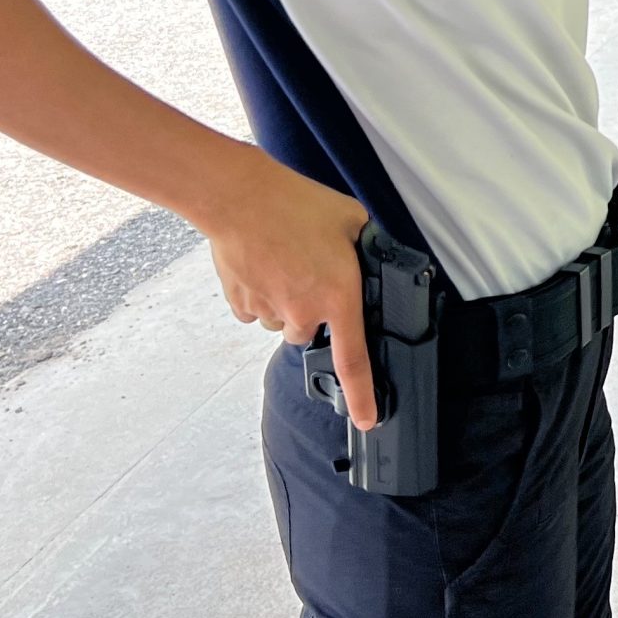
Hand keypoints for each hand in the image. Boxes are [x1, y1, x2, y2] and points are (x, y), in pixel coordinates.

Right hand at [204, 158, 375, 425]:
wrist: (239, 198)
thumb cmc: (297, 204)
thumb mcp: (352, 220)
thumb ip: (368, 247)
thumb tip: (378, 257)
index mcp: (338, 298)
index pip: (354, 361)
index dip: (363, 396)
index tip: (368, 419)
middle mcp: (303, 313)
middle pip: (311, 334)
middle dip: (313, 312)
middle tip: (312, 272)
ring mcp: (268, 311)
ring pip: (282, 321)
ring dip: (287, 302)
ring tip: (285, 261)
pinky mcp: (241, 303)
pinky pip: (255, 311)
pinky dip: (261, 294)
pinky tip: (263, 265)